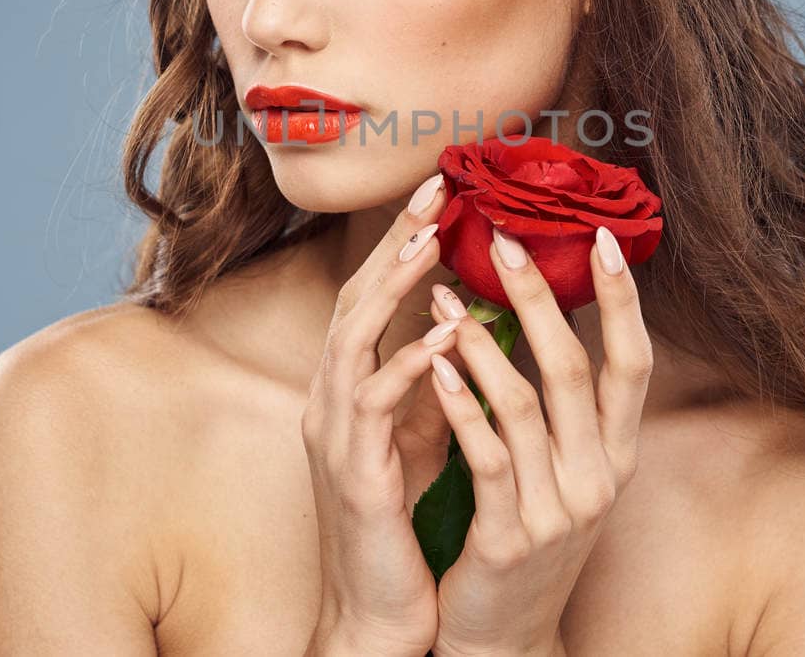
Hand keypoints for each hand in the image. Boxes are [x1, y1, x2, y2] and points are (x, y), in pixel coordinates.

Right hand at [300, 172, 459, 655]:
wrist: (378, 613)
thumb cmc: (403, 525)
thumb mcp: (421, 438)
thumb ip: (436, 382)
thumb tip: (474, 326)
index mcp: (348, 390)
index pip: (370, 298)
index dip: (400, 243)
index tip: (441, 194)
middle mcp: (331, 401)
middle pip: (353, 299)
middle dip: (392, 242)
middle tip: (434, 190)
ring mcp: (334, 434)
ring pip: (351, 338)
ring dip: (392, 288)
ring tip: (431, 242)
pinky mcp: (351, 472)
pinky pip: (373, 405)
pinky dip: (406, 364)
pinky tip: (441, 337)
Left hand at [425, 225, 652, 656]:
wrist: (502, 636)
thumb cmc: (523, 537)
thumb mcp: (561, 472)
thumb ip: (561, 407)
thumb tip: (545, 313)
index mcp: (617, 455)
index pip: (634, 362)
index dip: (622, 299)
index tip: (602, 238)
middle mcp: (599, 479)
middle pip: (577, 369)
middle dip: (542, 297)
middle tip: (505, 240)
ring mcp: (558, 511)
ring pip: (525, 406)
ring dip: (482, 342)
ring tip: (443, 295)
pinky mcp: (510, 539)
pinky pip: (485, 457)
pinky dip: (460, 405)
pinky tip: (435, 365)